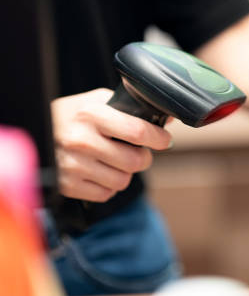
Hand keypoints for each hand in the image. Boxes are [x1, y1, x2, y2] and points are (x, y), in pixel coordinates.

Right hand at [51, 88, 171, 201]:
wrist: (34, 131)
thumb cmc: (71, 116)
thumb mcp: (96, 101)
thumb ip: (129, 108)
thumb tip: (167, 119)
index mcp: (91, 114)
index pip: (137, 131)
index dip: (158, 138)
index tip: (164, 140)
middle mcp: (81, 140)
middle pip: (135, 161)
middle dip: (143, 157)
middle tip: (137, 152)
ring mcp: (73, 165)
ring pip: (123, 180)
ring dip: (125, 172)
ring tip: (115, 161)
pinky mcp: (68, 185)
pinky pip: (107, 193)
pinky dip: (109, 185)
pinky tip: (100, 172)